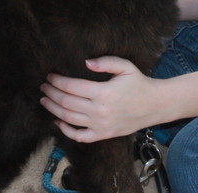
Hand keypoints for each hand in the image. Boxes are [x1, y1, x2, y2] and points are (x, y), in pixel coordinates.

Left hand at [40, 56, 155, 142]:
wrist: (153, 105)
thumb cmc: (138, 83)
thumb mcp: (126, 66)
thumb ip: (106, 62)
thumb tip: (86, 63)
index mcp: (104, 92)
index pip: (72, 87)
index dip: (57, 81)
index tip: (50, 76)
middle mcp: (99, 111)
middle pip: (66, 102)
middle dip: (51, 93)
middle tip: (43, 87)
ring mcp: (100, 125)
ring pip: (68, 119)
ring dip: (52, 109)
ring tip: (45, 100)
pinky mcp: (102, 135)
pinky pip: (79, 136)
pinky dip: (65, 130)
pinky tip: (57, 121)